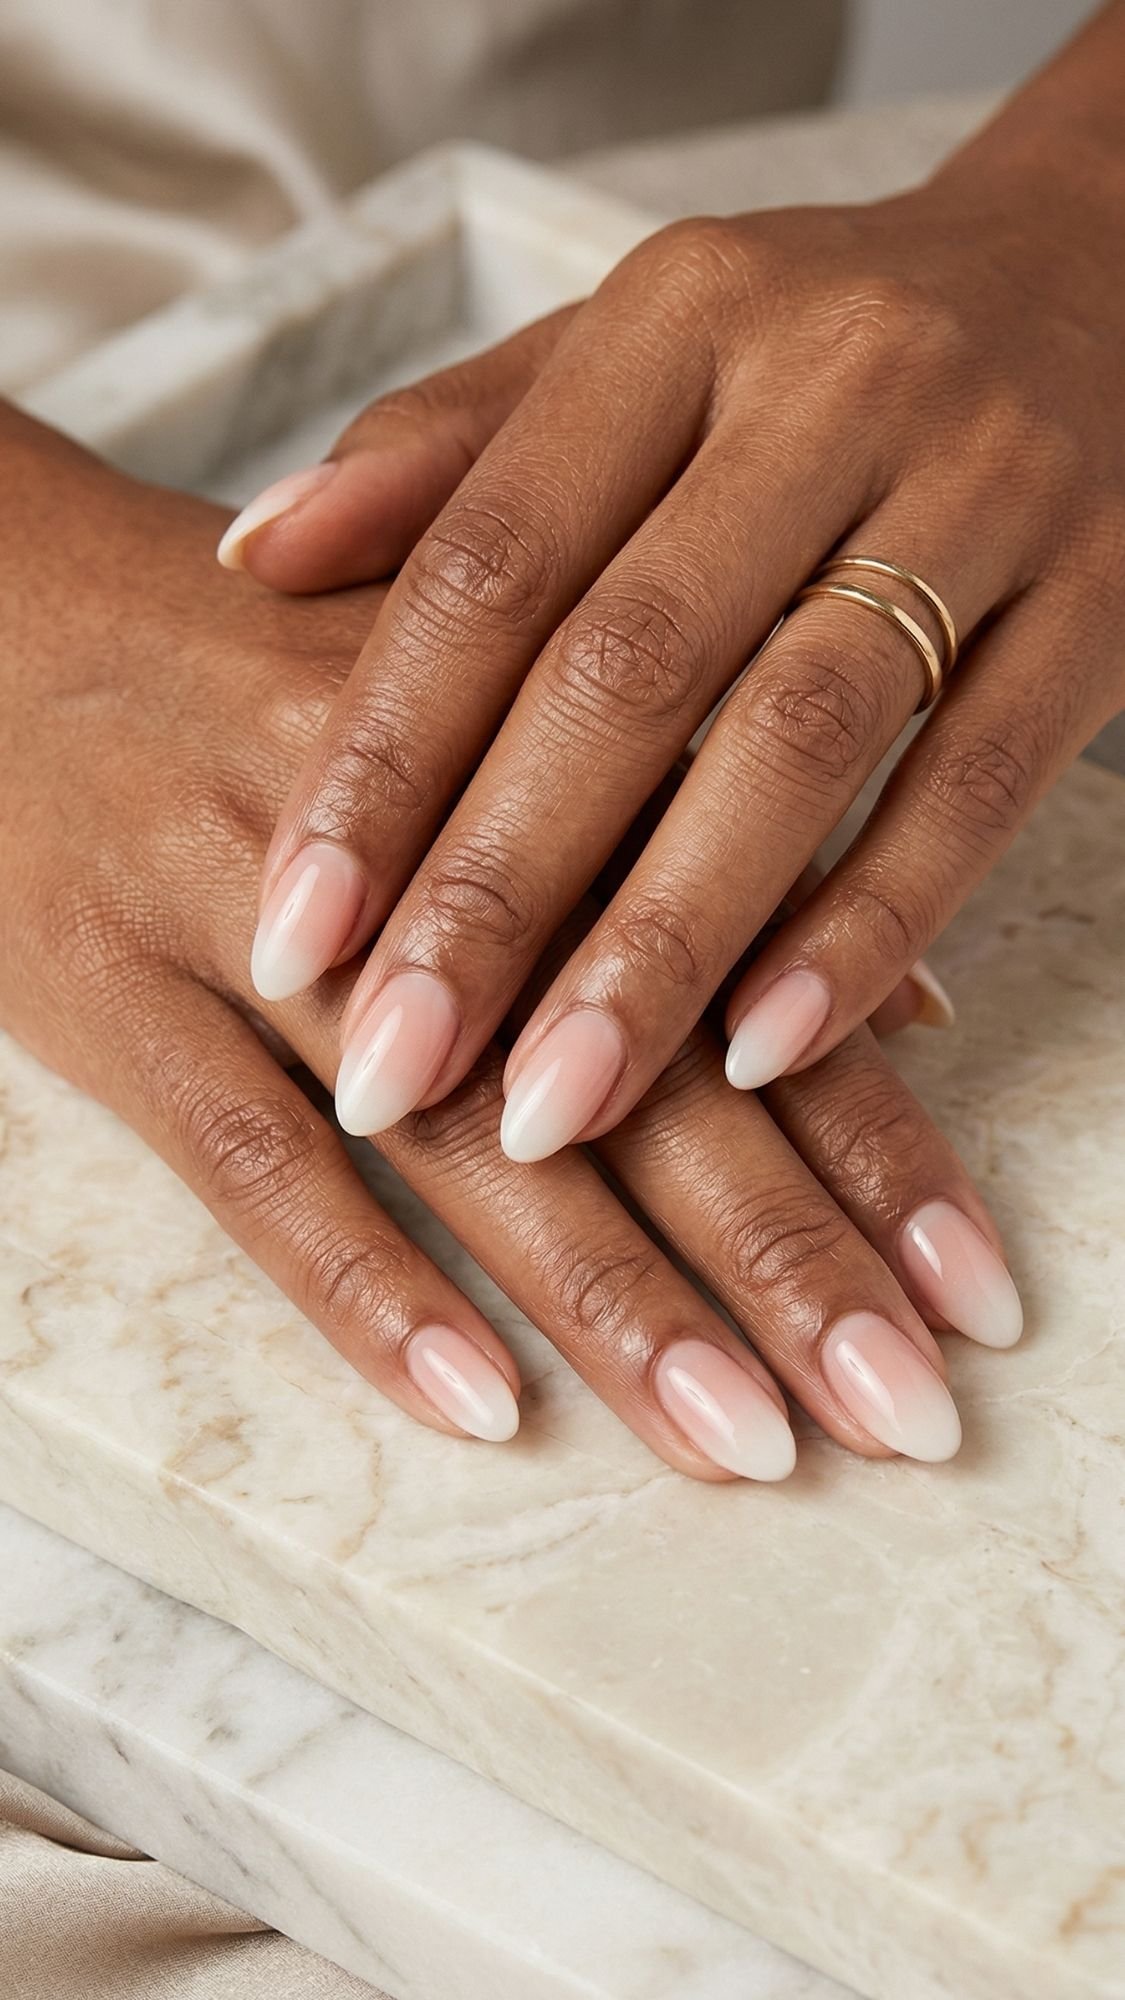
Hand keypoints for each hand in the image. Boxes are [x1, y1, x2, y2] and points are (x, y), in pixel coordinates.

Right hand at [1, 409, 1021, 1478]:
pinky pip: (247, 1160)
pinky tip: (475, 1405)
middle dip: (786, 1254)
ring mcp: (259, 916)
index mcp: (546, 754)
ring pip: (461, 1135)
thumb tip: (903, 1000)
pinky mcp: (116, 989)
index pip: (748, 976)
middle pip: (635, 1074)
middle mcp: (428, 839)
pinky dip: (361, 1285)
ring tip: (744, 1443)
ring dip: (614, 1301)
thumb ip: (713, 851)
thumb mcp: (515, 712)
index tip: (979, 1292)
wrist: (7, 612)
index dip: (876, 1139)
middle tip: (906, 1414)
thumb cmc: (288, 680)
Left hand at [226, 8, 1123, 1158]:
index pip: (493, 562)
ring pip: (800, 745)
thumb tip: (254, 553)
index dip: (382, 761)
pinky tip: (764, 1052)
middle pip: (631, 670)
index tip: (295, 938)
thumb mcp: (631, 350)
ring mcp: (986, 492)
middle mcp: (830, 388)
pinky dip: (868, 928)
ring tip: (556, 1106)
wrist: (1100, 274)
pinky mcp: (1102, 604)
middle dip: (499, 892)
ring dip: (666, 943)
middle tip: (396, 1067)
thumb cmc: (811, 347)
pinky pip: (978, 787)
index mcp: (676, 318)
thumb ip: (452, 454)